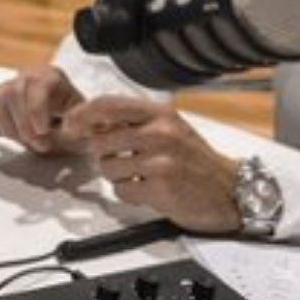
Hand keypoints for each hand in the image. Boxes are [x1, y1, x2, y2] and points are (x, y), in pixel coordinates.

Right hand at [0, 66, 84, 155]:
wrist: (59, 114)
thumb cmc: (69, 117)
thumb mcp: (81, 117)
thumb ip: (78, 122)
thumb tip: (69, 127)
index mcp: (49, 76)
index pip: (36, 85)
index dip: (36, 110)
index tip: (42, 131)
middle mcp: (24, 76)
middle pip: (11, 94)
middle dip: (23, 127)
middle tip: (40, 144)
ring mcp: (4, 85)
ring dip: (7, 127)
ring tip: (24, 139)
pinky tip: (6, 130)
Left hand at [71, 97, 243, 234]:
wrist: (229, 191)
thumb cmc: (194, 161)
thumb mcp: (168, 128)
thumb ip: (133, 122)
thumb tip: (90, 122)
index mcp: (160, 114)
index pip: (108, 105)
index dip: (82, 115)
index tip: (70, 125)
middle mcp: (160, 133)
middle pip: (101, 141)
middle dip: (102, 155)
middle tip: (122, 161)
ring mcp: (161, 160)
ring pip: (108, 168)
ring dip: (117, 177)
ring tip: (140, 176)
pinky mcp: (160, 188)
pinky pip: (122, 191)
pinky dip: (130, 194)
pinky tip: (149, 190)